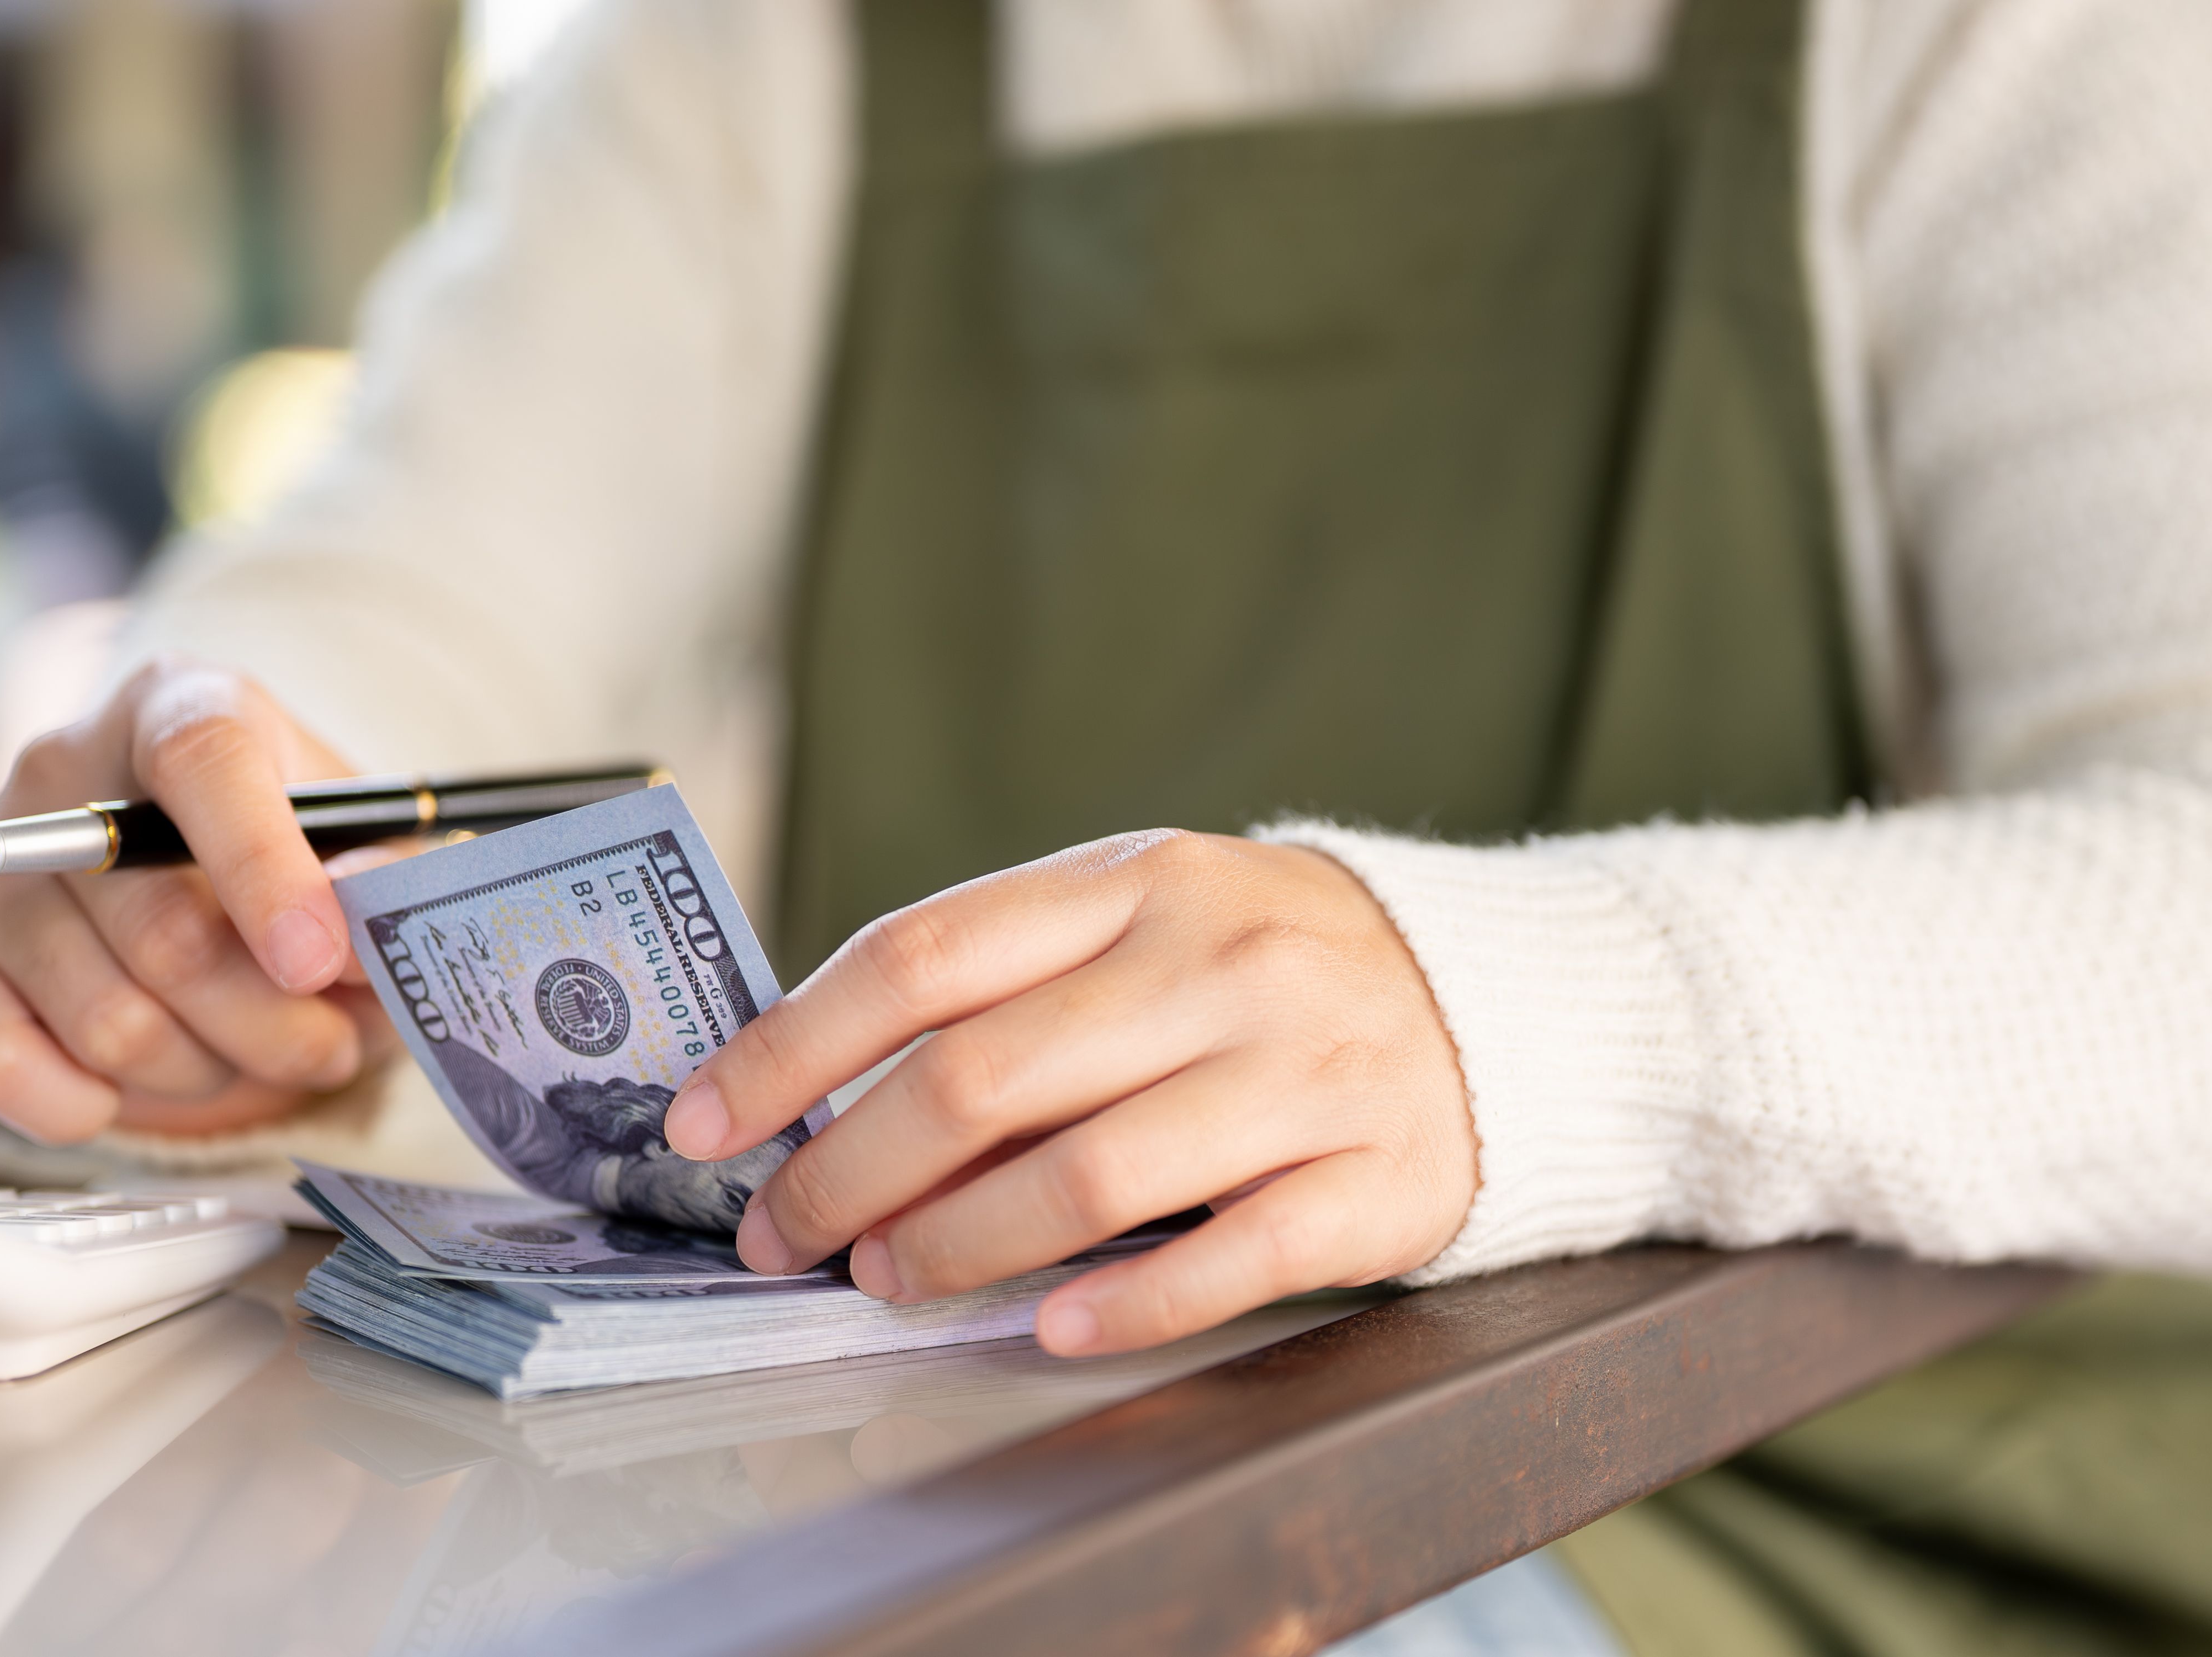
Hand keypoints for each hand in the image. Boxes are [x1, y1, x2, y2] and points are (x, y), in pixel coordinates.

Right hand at [0, 659, 394, 1143]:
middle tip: (333, 1042)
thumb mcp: (362, 844)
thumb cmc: (291, 856)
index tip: (321, 960)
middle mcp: (63, 773)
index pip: (203, 761)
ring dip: (210, 1069)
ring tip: (255, 1049)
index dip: (265, 867)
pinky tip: (138, 1085)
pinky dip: (82, 1105)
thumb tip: (357, 934)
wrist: (199, 879)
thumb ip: (381, 880)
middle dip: (275, 1020)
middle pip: (166, 931)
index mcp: (173, 705)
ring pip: (111, 1020)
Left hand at [662, 831, 1476, 1355]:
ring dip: (957, 1246)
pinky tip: (1044, 1328)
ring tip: (887, 1281)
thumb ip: (1011, 984)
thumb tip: (819, 1090)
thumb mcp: (1149, 924)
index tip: (704, 1120)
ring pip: (1088, 1177)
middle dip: (849, 1170)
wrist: (1507, 1001)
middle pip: (983, 1076)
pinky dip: (1121, 1304)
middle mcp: (1220, 965)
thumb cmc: (1269, 974)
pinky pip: (1228, 1259)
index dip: (793, 1045)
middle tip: (781, 1233)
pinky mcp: (1376, 1181)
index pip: (923, 955)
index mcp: (1141, 882)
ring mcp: (1304, 1073)